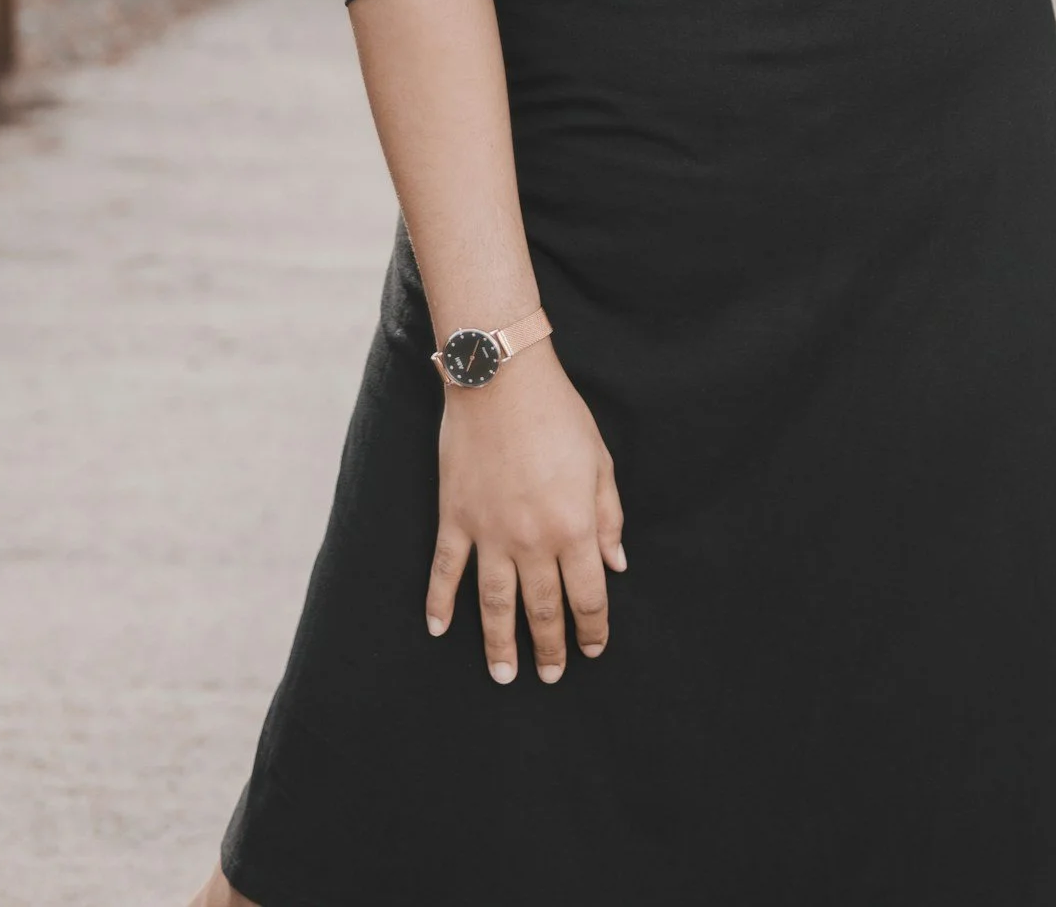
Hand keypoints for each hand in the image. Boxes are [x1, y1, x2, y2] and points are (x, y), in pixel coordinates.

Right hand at [427, 345, 626, 683]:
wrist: (501, 380)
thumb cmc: (559, 415)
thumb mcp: (600, 462)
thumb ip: (608, 517)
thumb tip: (616, 564)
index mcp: (573, 526)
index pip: (588, 594)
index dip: (592, 627)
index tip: (594, 649)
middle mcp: (532, 540)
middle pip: (542, 608)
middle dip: (549, 647)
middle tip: (551, 675)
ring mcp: (488, 533)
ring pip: (494, 603)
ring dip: (499, 644)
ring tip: (504, 674)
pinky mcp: (455, 518)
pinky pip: (445, 571)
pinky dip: (439, 603)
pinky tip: (439, 629)